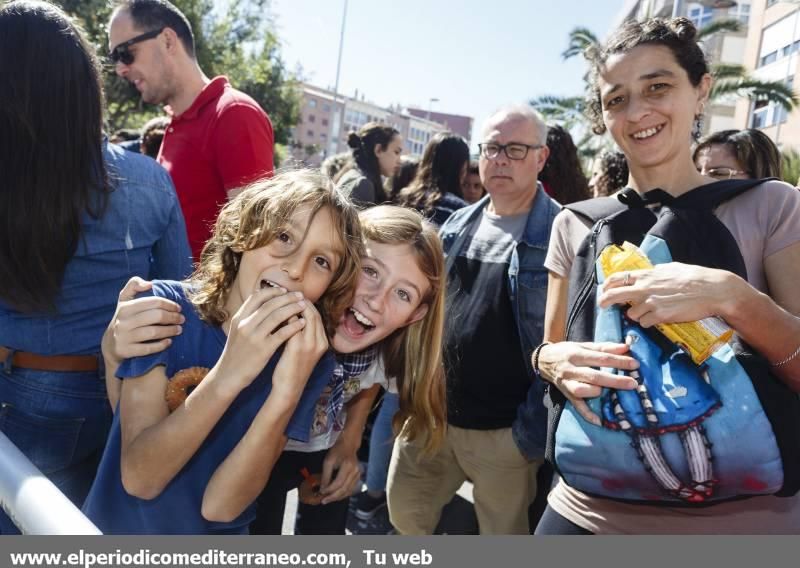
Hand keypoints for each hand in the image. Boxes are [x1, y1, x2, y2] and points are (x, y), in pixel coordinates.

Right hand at [102, 277, 183, 364]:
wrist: (111, 344)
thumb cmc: (124, 318)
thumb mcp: (124, 300)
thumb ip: (134, 285)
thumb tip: (149, 283)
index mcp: (125, 307)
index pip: (153, 302)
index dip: (169, 304)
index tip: (178, 308)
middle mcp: (123, 321)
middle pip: (156, 316)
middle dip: (172, 317)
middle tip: (181, 319)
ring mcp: (124, 337)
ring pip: (153, 332)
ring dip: (170, 330)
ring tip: (179, 329)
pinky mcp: (126, 351)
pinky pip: (147, 349)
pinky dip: (161, 345)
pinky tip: (169, 342)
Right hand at [216, 286, 307, 390]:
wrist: (228, 375)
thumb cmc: (236, 353)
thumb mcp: (237, 331)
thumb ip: (247, 317)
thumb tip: (260, 299)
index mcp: (238, 318)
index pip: (256, 297)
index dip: (272, 291)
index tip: (284, 290)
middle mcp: (245, 325)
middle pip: (269, 304)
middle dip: (287, 297)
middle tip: (300, 295)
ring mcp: (254, 337)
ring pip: (277, 316)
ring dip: (293, 308)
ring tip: (303, 306)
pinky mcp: (263, 349)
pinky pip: (282, 333)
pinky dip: (294, 326)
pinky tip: (302, 323)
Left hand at [272, 302, 328, 397]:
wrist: (288, 389)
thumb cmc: (292, 370)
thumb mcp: (302, 351)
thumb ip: (302, 335)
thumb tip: (292, 317)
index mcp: (322, 342)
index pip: (316, 315)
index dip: (305, 304)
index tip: (292, 297)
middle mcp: (319, 341)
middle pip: (313, 312)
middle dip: (300, 301)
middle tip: (286, 294)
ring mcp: (310, 344)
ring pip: (305, 315)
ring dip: (293, 306)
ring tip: (280, 301)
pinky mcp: (297, 346)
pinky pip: (293, 324)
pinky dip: (286, 316)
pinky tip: (274, 313)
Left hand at [318, 437, 361, 504]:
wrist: (348, 445)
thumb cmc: (337, 451)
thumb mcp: (328, 461)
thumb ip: (325, 476)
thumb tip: (322, 489)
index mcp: (348, 466)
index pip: (338, 483)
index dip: (330, 490)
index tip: (321, 493)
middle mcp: (355, 472)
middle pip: (344, 489)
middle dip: (333, 497)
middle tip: (324, 501)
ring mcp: (358, 475)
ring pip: (348, 491)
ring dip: (338, 497)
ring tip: (329, 499)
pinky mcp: (358, 477)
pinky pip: (351, 489)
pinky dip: (343, 494)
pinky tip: (336, 495)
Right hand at [536, 341, 638, 425]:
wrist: (543, 360)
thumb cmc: (568, 351)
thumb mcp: (584, 345)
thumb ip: (605, 347)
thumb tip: (626, 347)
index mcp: (576, 354)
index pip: (601, 358)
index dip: (619, 361)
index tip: (635, 364)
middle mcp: (571, 369)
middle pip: (594, 376)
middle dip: (615, 381)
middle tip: (633, 383)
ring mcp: (567, 383)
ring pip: (582, 390)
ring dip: (596, 392)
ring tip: (610, 393)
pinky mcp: (566, 394)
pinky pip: (576, 406)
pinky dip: (587, 414)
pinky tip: (599, 421)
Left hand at [599, 262, 734, 327]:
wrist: (713, 291)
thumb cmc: (696, 277)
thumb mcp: (673, 268)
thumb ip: (658, 271)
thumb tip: (652, 270)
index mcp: (648, 274)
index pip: (617, 278)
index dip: (607, 285)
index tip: (604, 289)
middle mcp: (645, 287)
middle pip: (613, 295)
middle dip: (604, 301)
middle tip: (602, 305)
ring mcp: (651, 302)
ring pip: (630, 314)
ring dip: (635, 315)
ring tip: (647, 313)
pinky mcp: (660, 315)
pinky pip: (644, 323)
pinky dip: (648, 323)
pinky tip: (657, 319)